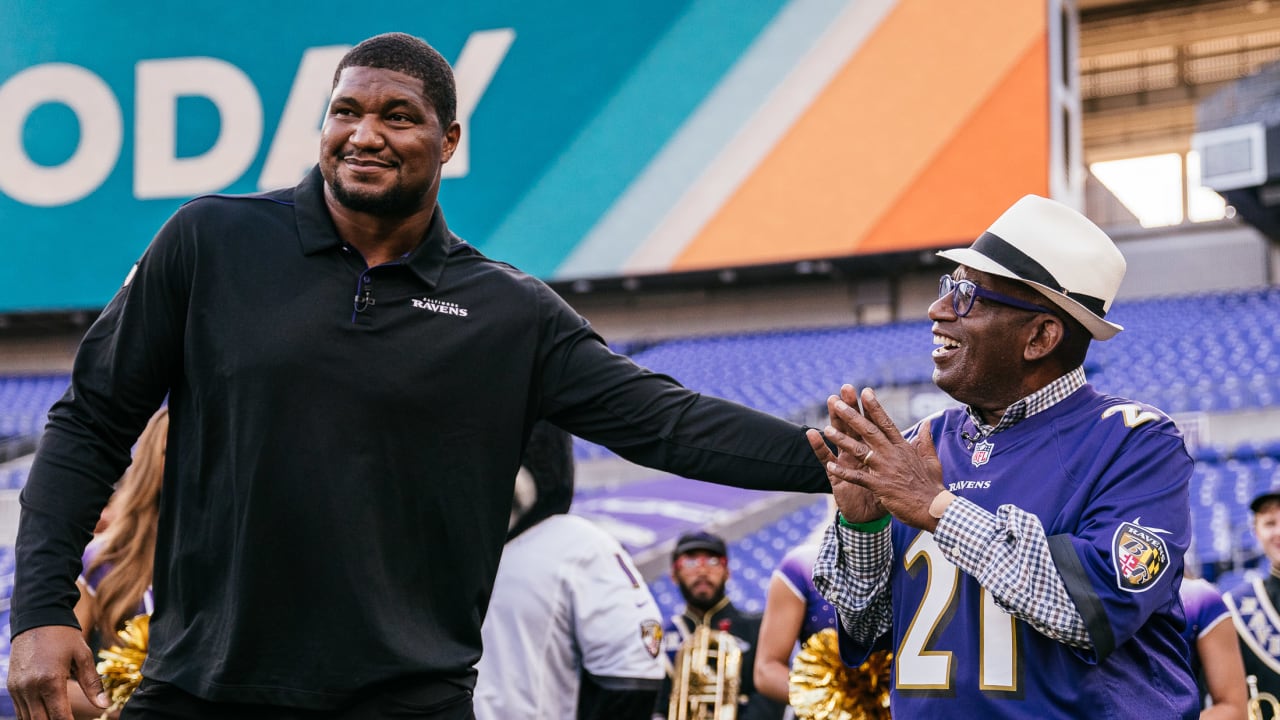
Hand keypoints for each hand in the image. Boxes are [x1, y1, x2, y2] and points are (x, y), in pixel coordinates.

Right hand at [8, 625, 106, 719]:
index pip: (59, 716)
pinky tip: (45, 715)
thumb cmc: (64, 636)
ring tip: (59, 718)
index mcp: (50, 680)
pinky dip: (32, 716)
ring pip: (27, 719)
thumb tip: (105, 705)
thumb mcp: (83, 656)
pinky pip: (20, 710)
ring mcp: (18, 688)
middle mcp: (30, 688)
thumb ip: (93, 684)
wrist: (37, 618)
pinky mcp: (12, 687)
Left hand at [820, 385, 945, 530]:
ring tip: (827, 429)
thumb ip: (926, 440)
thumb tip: (927, 423)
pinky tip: (830, 465)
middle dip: (852, 416)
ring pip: (860, 450)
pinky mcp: (880, 486)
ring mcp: (886, 470)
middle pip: (869, 431)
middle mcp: (893, 455)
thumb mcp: (932, 460)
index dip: (874, 407)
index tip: (865, 391)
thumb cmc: (932, 486)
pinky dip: (844, 471)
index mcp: (903, 447)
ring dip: (842, 439)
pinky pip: (858, 477)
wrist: (934, 509)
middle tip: (837, 403)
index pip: (886, 423)